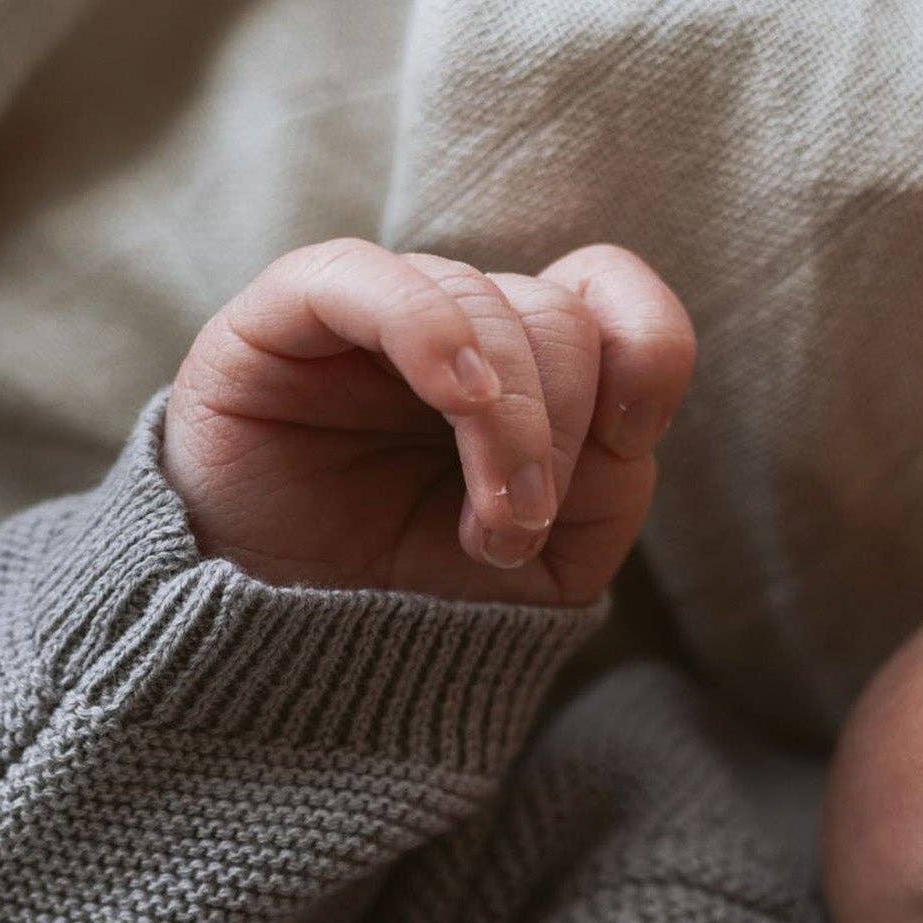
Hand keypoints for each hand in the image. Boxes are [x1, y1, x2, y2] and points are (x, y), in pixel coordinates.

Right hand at [162, 236, 694, 606]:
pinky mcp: (287, 317)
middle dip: (560, 432)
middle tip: (514, 532)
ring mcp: (373, 315)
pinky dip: (427, 328)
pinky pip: (364, 279)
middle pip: (554, 317)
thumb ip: (609, 494)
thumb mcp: (543, 569)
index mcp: (522, 366)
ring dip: (507, 426)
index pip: (610, 292)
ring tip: (485, 530)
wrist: (276, 644)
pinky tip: (453, 395)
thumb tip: (623, 425)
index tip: (630, 440)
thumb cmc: (406, 596)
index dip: (646, 348)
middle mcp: (457, 327)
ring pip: (479, 306)